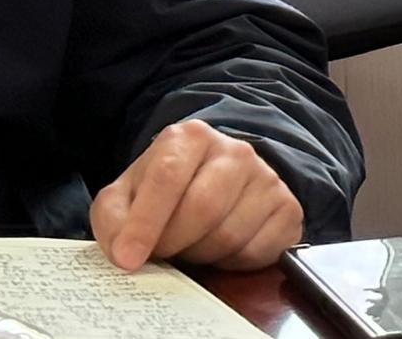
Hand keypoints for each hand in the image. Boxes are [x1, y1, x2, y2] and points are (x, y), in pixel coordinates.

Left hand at [91, 120, 303, 271]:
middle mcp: (236, 151)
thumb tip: (125, 252)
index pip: (168, 177)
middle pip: (203, 208)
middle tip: (163, 252)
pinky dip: (233, 262)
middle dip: (175, 242)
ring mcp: (268, 178)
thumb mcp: (125, 197)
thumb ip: (113, 218)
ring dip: (202, 255)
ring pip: (229, 235)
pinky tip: (222, 249)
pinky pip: (257, 251)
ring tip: (193, 244)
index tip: (128, 259)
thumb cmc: (165, 193)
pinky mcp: (288, 209)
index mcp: (191, 138)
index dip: (145, 223)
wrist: (215, 185)